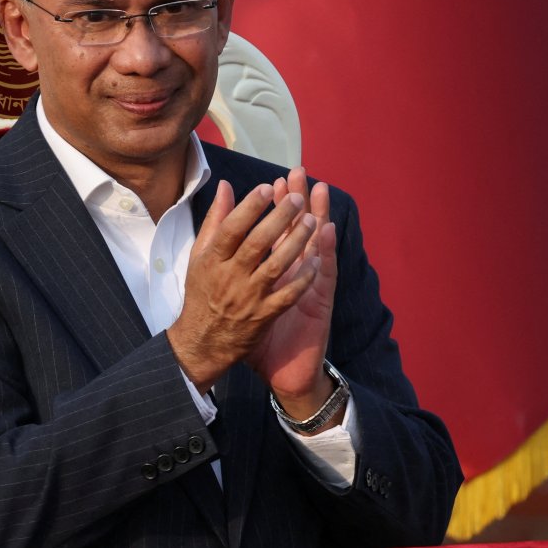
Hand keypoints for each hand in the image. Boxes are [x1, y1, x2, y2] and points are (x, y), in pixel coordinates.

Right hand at [168, 182, 318, 393]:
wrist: (202, 342)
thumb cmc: (202, 292)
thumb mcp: (199, 255)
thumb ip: (215, 220)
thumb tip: (226, 186)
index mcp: (212, 259)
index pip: (231, 228)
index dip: (250, 207)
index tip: (267, 187)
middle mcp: (230, 276)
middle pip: (257, 243)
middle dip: (279, 218)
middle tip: (297, 198)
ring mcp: (249, 297)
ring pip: (276, 266)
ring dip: (295, 242)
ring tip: (311, 221)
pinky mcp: (264, 315)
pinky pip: (288, 295)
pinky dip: (302, 278)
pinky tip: (315, 260)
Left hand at [251, 169, 339, 429]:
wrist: (283, 374)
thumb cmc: (259, 336)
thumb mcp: (240, 300)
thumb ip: (234, 274)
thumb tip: (219, 253)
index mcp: (275, 272)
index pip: (275, 232)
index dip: (273, 207)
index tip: (269, 183)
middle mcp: (295, 275)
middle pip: (297, 231)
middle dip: (296, 202)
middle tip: (297, 173)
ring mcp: (310, 287)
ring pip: (314, 248)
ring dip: (317, 217)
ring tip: (318, 191)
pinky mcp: (319, 304)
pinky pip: (322, 277)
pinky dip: (325, 254)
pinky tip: (328, 233)